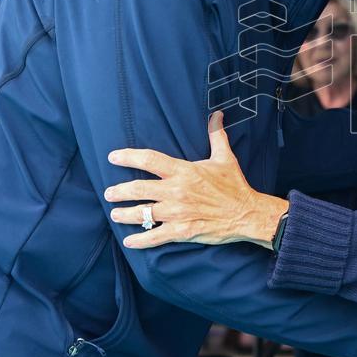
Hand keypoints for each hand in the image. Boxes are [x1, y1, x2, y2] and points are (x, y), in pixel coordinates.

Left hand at [105, 111, 286, 248]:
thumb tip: (217, 115)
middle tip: (109, 192)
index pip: (150, 159)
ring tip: (115, 213)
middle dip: (119, 191)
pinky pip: (155, 236)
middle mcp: (176, 191)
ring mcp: (177, 212)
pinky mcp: (182, 230)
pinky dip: (140, 240)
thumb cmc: (234, 185)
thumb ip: (216, 135)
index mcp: (184, 171)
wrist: (247, 213)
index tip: (113, 157)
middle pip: (138, 188)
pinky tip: (129, 241)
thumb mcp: (225, 157)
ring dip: (124, 214)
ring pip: (142, 213)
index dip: (129, 157)